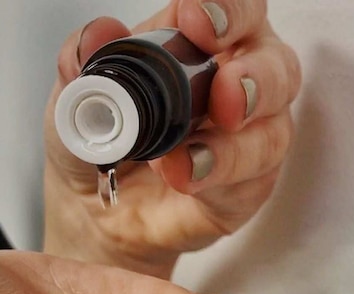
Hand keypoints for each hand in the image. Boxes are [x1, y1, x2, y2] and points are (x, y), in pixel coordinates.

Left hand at [43, 0, 300, 278]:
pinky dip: (219, 177)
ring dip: (233, 147)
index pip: (239, 10)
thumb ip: (82, 63)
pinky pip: (254, 181)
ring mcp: (249, 138)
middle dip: (257, 79)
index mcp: (200, 44)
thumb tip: (97, 35)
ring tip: (185, 160)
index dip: (230, 11)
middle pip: (278, 67)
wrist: (94, 214)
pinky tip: (187, 177)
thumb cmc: (99, 143)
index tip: (199, 23)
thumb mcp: (75, 99)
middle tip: (226, 95)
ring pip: (273, 131)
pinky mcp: (248, 187)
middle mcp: (237, 82)